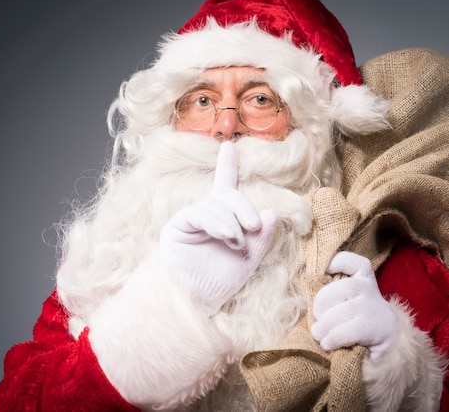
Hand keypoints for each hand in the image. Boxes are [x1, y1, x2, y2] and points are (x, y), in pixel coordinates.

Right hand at [159, 141, 278, 313]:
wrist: (195, 301)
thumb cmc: (220, 282)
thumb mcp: (250, 260)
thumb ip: (262, 238)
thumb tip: (270, 213)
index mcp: (225, 220)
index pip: (226, 187)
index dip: (227, 167)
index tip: (228, 147)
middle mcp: (207, 215)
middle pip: (227, 195)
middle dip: (244, 206)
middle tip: (254, 227)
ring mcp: (192, 219)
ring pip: (215, 203)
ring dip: (232, 221)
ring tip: (238, 242)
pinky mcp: (178, 226)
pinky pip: (199, 212)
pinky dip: (217, 222)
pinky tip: (228, 236)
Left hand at [311, 251, 395, 361]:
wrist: (386, 344)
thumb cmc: (355, 319)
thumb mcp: (345, 300)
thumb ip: (330, 294)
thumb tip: (306, 294)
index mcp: (361, 276)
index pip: (349, 262)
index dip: (333, 263)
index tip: (323, 273)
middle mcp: (369, 289)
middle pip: (340, 289)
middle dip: (321, 305)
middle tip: (317, 319)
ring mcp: (373, 308)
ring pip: (342, 312)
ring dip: (324, 326)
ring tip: (319, 335)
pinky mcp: (374, 329)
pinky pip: (345, 332)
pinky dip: (332, 339)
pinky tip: (328, 344)